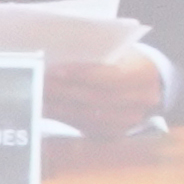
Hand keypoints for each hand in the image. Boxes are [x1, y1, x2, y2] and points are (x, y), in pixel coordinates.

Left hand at [43, 46, 168, 137]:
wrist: (146, 80)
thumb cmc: (125, 59)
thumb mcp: (117, 50)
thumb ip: (95, 55)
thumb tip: (58, 58)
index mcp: (144, 73)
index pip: (112, 76)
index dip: (82, 74)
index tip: (56, 71)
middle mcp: (142, 100)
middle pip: (97, 98)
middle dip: (64, 91)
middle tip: (39, 83)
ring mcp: (130, 120)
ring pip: (89, 116)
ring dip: (59, 107)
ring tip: (37, 96)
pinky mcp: (116, 133)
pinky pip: (86, 127)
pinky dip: (64, 118)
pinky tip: (46, 109)